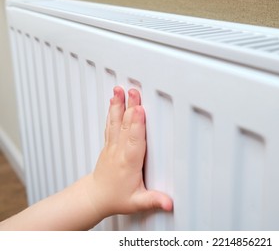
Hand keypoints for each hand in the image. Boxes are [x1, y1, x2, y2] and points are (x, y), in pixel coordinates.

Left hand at [87, 86, 172, 217]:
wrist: (95, 197)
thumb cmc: (116, 198)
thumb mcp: (137, 202)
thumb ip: (154, 200)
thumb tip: (169, 203)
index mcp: (128, 163)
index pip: (134, 141)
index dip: (137, 125)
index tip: (139, 110)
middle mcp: (119, 151)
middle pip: (126, 126)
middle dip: (130, 107)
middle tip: (133, 91)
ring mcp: (112, 145)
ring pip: (116, 122)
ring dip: (118, 105)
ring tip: (119, 90)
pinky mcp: (109, 143)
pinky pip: (111, 124)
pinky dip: (113, 110)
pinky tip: (114, 99)